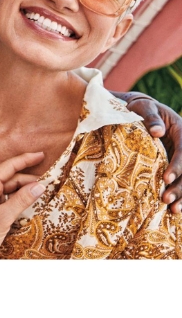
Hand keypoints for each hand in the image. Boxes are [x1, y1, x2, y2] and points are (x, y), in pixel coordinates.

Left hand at [0, 151, 46, 259]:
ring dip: (24, 188)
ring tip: (41, 190)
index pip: (8, 167)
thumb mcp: (4, 217)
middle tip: (48, 180)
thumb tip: (40, 186)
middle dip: (28, 178)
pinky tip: (28, 198)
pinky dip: (17, 197)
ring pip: (8, 187)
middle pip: (9, 177)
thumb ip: (22, 200)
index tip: (41, 154)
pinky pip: (5, 197)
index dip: (25, 160)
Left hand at [114, 91, 181, 211]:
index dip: (177, 165)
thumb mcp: (144, 108)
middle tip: (166, 199)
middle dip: (180, 186)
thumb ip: (151, 118)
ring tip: (173, 210)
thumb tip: (157, 131)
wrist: (140, 111)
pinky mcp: (178, 165)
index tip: (166, 178)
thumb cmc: (140, 108)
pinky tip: (176, 209)